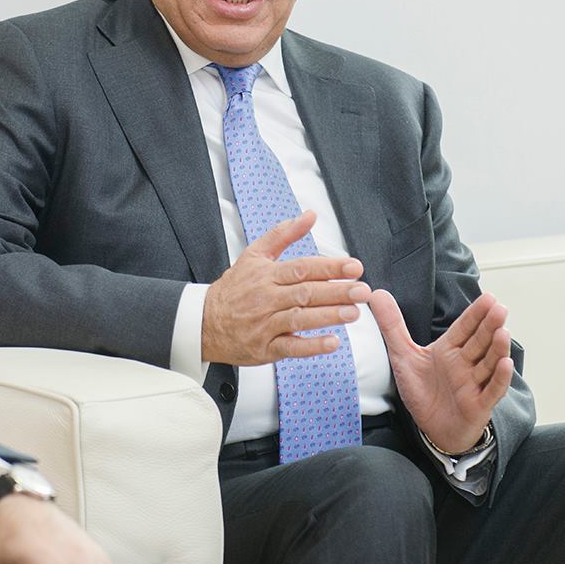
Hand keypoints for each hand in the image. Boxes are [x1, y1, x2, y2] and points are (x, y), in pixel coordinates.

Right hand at [202, 210, 369, 364]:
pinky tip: (332, 342)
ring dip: (328, 316)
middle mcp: (266, 298)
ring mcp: (265, 324)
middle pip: (305, 292)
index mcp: (267, 275)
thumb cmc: (234, 289)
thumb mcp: (255, 255)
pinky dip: (311, 346)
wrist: (203, 321)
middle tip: (361, 290)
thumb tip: (309, 216)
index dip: (330, 267)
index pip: (303, 267)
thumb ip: (284, 234)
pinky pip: (290, 347)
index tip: (354, 267)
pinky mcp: (264, 347)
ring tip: (353, 313)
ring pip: (299, 318)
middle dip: (336, 292)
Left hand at [369, 290, 514, 453]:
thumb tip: (377, 294)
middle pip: (480, 342)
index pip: (465, 328)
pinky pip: (492, 390)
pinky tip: (505, 365)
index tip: (489, 298)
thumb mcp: (403, 356)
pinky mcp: (479, 405)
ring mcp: (474, 384)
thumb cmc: (423, 393)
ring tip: (503, 333)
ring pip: (489, 364)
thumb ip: (392, 326)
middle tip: (499, 308)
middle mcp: (465, 364)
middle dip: (490, 326)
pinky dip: (499, 378)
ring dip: (497, 349)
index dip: (476, 314)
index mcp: (450, 350)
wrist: (432, 430)